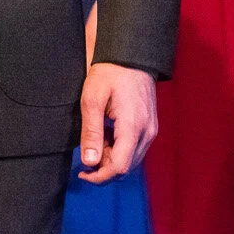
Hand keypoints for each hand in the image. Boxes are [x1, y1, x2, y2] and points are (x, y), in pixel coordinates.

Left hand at [79, 62, 157, 183]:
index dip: (99, 177)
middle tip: (87, 153)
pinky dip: (120, 150)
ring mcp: (151, 129)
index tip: (82, 172)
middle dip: (104, 168)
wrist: (131, 56)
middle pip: (126, 168)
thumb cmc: (109, 74)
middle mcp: (147, 132)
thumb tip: (89, 162)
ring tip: (97, 139)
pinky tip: (109, 134)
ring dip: (111, 159)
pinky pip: (136, 149)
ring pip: (131, 161)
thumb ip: (91, 133)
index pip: (119, 168)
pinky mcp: (150, 126)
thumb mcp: (92, 100)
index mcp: (133, 127)